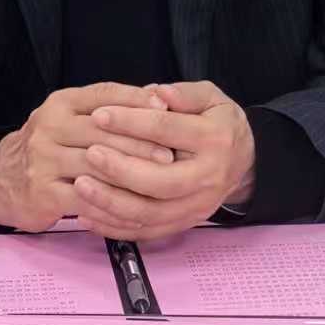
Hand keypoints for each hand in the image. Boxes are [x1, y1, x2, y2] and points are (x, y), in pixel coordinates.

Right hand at [0, 82, 172, 230]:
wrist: (1, 179)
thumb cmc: (50, 146)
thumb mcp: (71, 116)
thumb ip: (108, 108)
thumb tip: (157, 96)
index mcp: (62, 102)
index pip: (103, 94)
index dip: (136, 100)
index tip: (166, 108)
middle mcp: (50, 125)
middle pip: (103, 130)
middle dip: (141, 141)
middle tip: (172, 152)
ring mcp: (44, 159)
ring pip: (96, 165)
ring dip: (132, 174)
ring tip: (160, 179)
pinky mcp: (43, 192)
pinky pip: (85, 199)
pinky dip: (112, 203)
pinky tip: (135, 206)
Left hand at [74, 81, 255, 240]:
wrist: (244, 161)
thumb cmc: (219, 122)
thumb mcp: (212, 96)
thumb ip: (184, 93)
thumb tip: (157, 93)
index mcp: (214, 139)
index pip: (168, 130)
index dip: (131, 122)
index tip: (99, 115)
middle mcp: (208, 178)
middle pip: (160, 182)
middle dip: (120, 169)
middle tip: (89, 154)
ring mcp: (197, 207)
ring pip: (151, 214)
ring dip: (112, 203)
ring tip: (81, 185)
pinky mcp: (185, 224)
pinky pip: (147, 232)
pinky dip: (115, 227)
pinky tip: (88, 215)